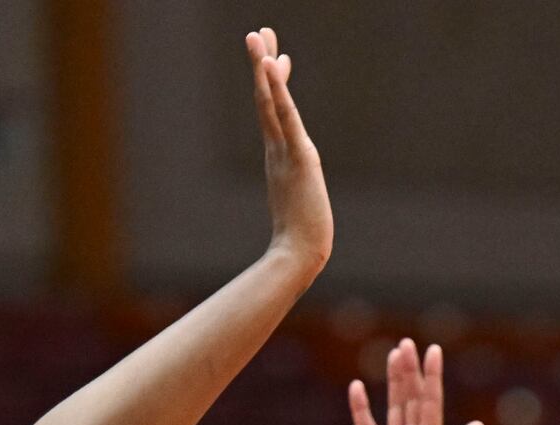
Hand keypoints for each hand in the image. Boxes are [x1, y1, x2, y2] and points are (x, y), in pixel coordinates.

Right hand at [245, 29, 330, 273]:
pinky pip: (286, 117)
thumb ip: (299, 198)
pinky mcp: (297, 156)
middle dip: (262, 64)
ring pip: (270, 102)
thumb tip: (300, 204)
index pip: (276, 114)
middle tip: (257, 32)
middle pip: (266, 99)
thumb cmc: (300, 242)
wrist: (297, 257)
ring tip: (257, 36)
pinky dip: (279, 90)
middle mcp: (278, 150)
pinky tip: (274, 64)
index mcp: (280, 159)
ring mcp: (284, 151)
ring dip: (263, 67)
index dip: (275, 85)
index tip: (276, 58)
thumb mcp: (302, 208)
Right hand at [351, 339, 483, 424]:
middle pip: (411, 400)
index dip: (433, 377)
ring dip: (392, 383)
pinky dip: (361, 410)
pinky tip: (356, 388)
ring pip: (392, 409)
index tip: (434, 350)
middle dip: (410, 372)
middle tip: (407, 344)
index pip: (431, 403)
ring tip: (391, 356)